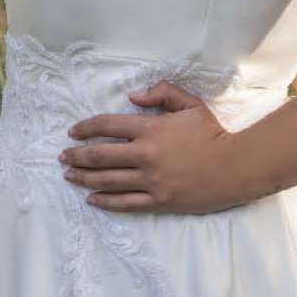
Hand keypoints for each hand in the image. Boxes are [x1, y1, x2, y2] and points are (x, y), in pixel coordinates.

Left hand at [59, 81, 247, 214]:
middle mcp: (145, 155)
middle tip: (62, 155)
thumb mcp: (190, 103)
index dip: (86, 127)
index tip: (73, 131)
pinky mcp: (157, 201)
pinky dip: (105, 201)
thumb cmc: (211, 132)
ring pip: (107, 180)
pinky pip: (124, 203)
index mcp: (151, 128)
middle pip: (100, 155)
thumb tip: (133, 96)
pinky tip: (92, 198)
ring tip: (69, 174)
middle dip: (77, 154)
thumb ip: (161, 93)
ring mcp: (150, 181)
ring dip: (83, 177)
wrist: (234, 167)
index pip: (108, 125)